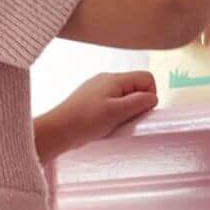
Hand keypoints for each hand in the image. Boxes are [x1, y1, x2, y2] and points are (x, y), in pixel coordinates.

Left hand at [43, 72, 158, 156]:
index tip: (139, 113)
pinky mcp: (91, 102)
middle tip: (125, 120)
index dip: (149, 96)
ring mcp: (97, 90)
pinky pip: (111, 105)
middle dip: (136, 105)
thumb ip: (139, 102)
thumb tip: (153, 98)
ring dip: (124, 112)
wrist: (57, 131)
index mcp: (115, 79)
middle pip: (135, 87)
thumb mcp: (117, 111)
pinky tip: (104, 126)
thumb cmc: (85, 121)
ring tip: (112, 124)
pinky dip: (113, 115)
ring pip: (124, 98)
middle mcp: (106, 80)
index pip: (146, 78)